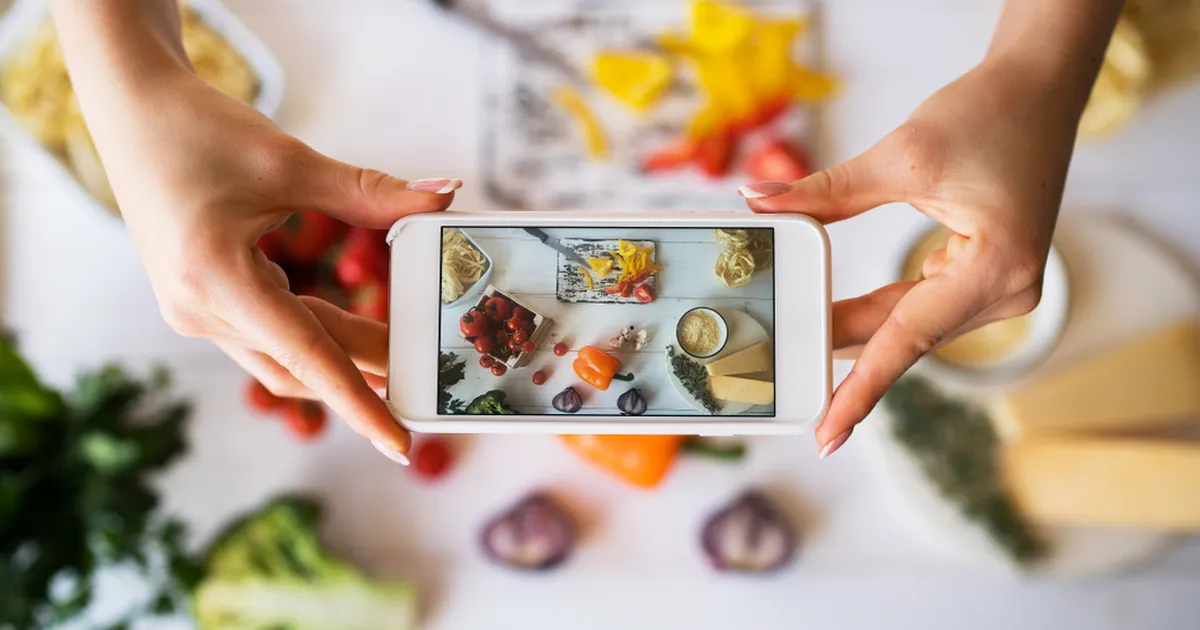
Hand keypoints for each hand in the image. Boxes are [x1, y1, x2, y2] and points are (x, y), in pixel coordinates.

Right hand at [97, 72, 458, 461]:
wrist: (131, 110)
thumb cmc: (200, 129)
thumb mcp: (290, 162)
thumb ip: (371, 193)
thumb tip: (441, 200)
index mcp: (215, 279)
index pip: (308, 356)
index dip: (360, 404)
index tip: (399, 444)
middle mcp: (197, 309)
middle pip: (299, 362)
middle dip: (363, 372)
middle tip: (425, 378)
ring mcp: (192, 310)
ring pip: (280, 356)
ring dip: (338, 356)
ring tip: (399, 356)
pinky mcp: (197, 301)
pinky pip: (263, 335)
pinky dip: (310, 336)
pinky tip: (351, 331)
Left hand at [741, 56, 1083, 456]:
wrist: (1040, 88)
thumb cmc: (989, 113)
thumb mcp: (902, 156)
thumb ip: (828, 194)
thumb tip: (762, 206)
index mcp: (996, 269)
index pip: (908, 340)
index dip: (861, 389)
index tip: (827, 431)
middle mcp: (1008, 291)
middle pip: (904, 336)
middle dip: (842, 353)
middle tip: (782, 378)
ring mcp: (1001, 288)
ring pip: (909, 326)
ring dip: (855, 329)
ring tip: (796, 347)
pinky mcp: (986, 277)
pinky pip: (921, 307)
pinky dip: (879, 312)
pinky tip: (834, 320)